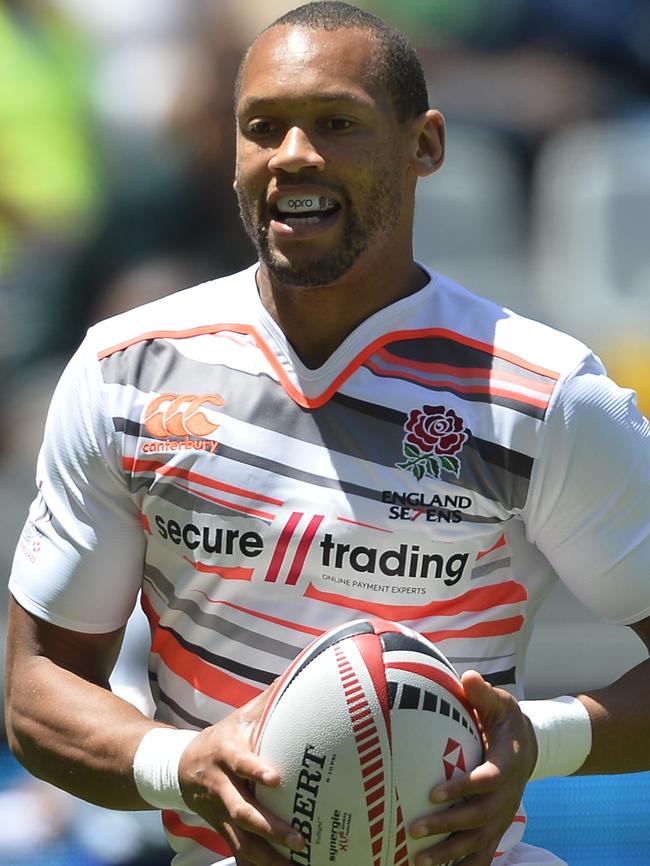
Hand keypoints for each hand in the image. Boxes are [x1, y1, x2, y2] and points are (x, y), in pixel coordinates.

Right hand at [178, 688, 303, 865]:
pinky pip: (237, 851)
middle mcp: (220, 786)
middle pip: (242, 810)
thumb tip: (297, 674)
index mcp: (226, 754)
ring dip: (266, 856)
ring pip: (240, 839)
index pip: (240, 762)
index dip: (255, 770)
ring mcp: (218, 812)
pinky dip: (254, 865)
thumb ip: (269, 701)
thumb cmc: (221, 738)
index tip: (275, 779)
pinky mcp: (219, 830)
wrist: (177, 767)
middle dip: (270, 827)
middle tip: (298, 838)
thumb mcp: (240, 717)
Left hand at [408, 670, 537, 865]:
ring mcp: (502, 816)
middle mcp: (506, 796)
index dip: (463, 788)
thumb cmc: (505, 721)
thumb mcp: (500, 702)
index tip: (434, 793)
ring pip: (478, 842)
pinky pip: (481, 855)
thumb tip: (468, 677)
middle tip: (414, 828)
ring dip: (449, 854)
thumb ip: (483, 693)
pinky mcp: (496, 828)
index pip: (486, 781)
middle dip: (447, 826)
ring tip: (417, 860)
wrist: (530, 747)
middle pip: (478, 818)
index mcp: (506, 764)